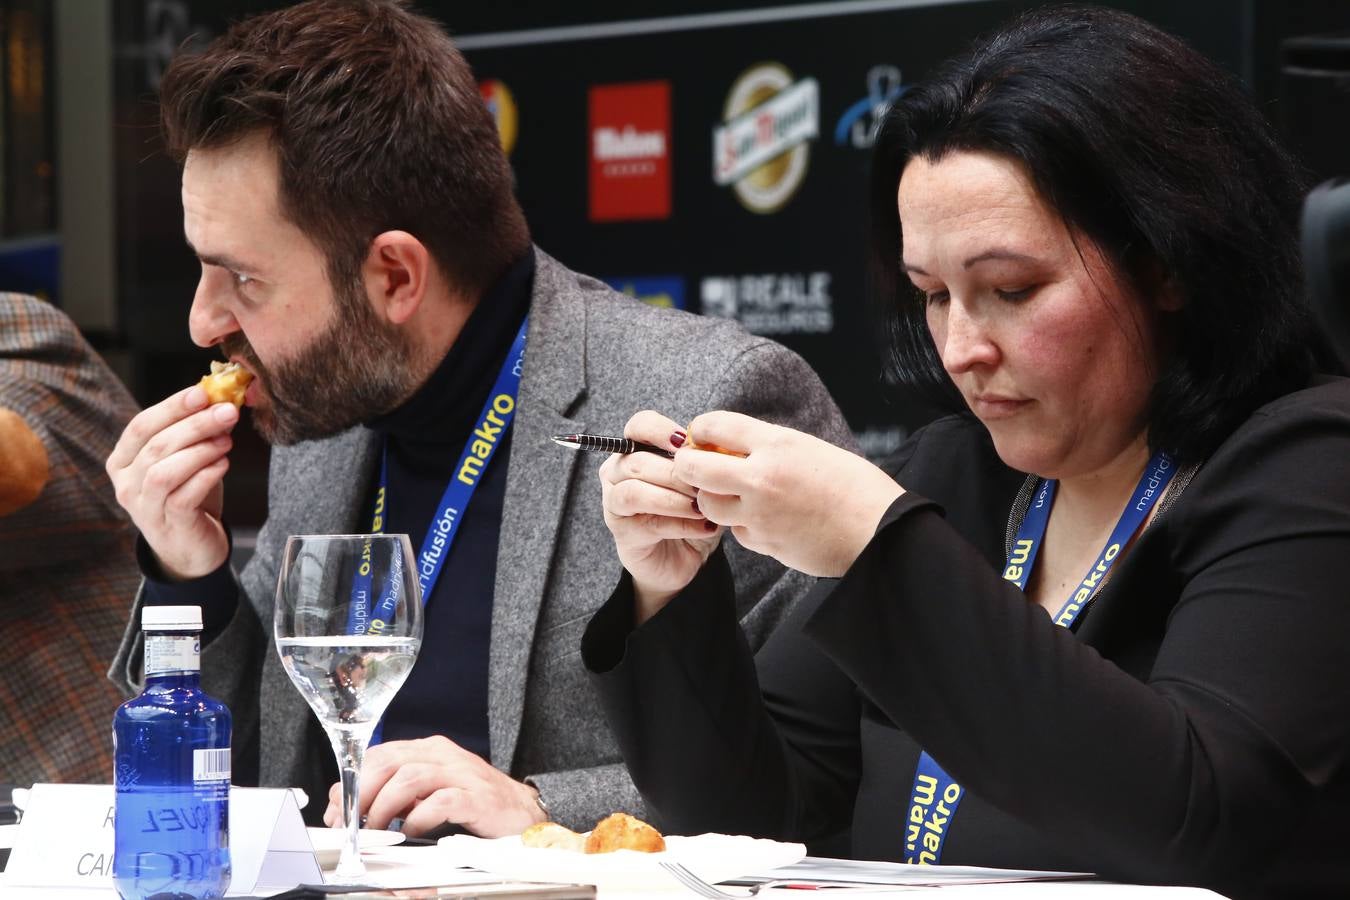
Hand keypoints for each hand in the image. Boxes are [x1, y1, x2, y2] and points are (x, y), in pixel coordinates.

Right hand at [105, 385, 237, 578]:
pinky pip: (182, 496)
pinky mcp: (167, 525)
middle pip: (156, 446)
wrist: (192, 547)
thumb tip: (220, 401)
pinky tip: (223, 465)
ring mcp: (143, 508)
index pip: (140, 426)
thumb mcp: (188, 460)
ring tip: (227, 442)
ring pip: (164, 472)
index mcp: (123, 461)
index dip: (172, 407)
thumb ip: (196, 435)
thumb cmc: (190, 495)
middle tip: (227, 412)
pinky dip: (206, 476)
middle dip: (195, 424)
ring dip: (199, 451)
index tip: (203, 393)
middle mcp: (125, 484)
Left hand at [323, 736, 545, 837]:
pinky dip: (419, 818)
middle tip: (352, 823)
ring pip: (409, 778)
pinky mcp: (478, 797)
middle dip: (362, 793)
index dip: (352, 782)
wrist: (524, 812)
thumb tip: (351, 807)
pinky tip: (413, 832)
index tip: (338, 810)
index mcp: (429, 750)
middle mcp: (443, 755)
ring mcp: (462, 773)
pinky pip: (441, 801)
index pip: (379, 755)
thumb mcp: (429, 794)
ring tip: (379, 830)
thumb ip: (396, 795)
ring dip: (385, 807)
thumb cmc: (474, 803)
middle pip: (389, 762)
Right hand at [599, 410, 722, 622]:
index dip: (659, 430)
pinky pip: (648, 522)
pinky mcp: (622, 532)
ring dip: (674, 499)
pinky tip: (705, 527)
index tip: (686, 442)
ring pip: (635, 491)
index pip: (638, 425)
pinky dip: (680, 523)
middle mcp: (617, 472)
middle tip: (706, 485)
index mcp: (636, 450)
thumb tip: (718, 453)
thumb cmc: (692, 512)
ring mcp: (614, 503)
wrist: (685, 558)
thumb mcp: (702, 483)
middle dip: (676, 473)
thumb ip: (703, 465)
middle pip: (637, 461)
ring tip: (702, 508)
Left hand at [676, 411, 903, 576]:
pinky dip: (742, 527)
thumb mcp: (813, 450)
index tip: (700, 435)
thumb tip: (739, 447)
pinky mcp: (764, 543)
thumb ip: (774, 448)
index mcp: (778, 444)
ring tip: (730, 495)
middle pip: (694, 467)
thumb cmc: (857, 488)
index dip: (701, 429)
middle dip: (687, 466)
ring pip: (708, 504)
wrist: (881, 533)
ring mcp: (759, 514)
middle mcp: (762, 477)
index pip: (716, 425)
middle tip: (693, 467)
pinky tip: (763, 521)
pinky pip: (736, 532)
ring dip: (712, 499)